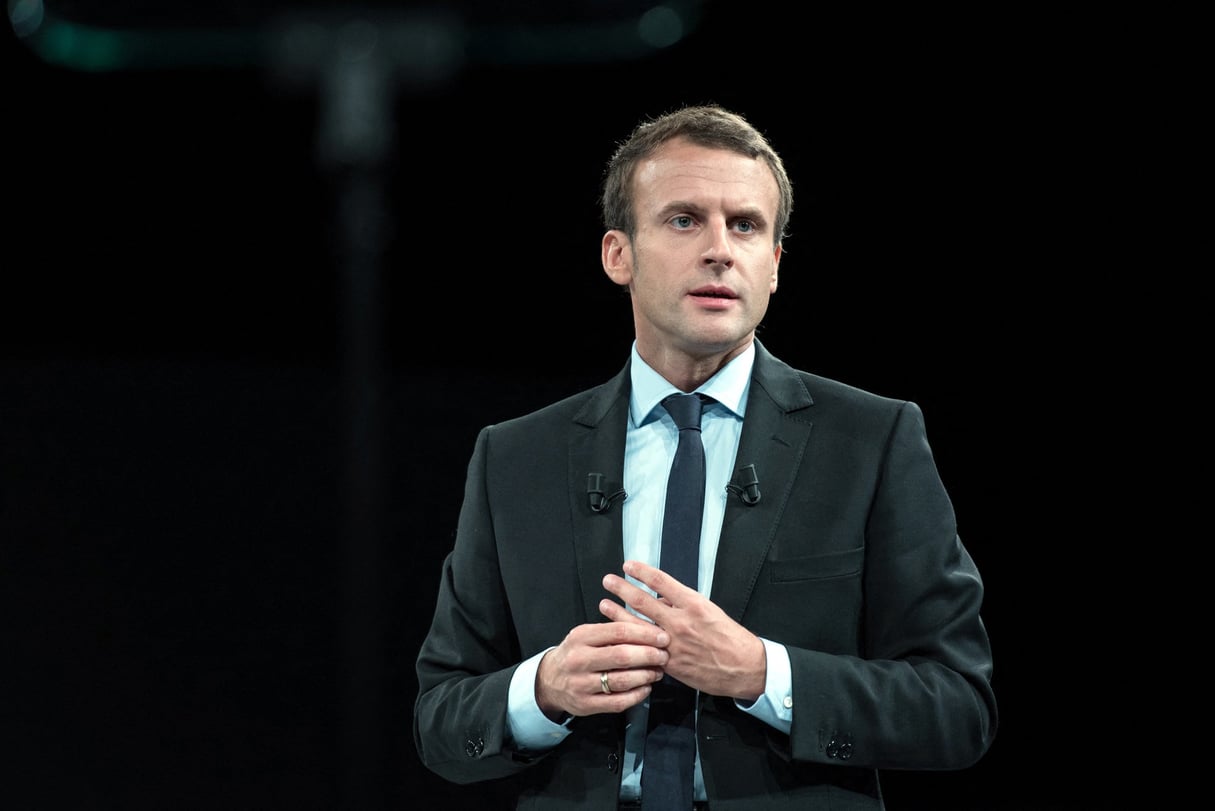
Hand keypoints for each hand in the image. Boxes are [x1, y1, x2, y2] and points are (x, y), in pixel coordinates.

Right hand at [535, 619, 668, 720]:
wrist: (548, 680)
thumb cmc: (575, 653)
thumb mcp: (585, 634)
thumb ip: (612, 630)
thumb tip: (648, 627)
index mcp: (581, 637)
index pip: (618, 632)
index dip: (645, 634)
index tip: (662, 636)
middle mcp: (579, 660)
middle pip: (622, 656)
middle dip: (649, 655)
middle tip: (664, 655)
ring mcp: (581, 684)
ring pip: (622, 680)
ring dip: (646, 676)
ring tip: (657, 671)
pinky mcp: (586, 705)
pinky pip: (618, 701)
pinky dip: (637, 695)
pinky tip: (646, 688)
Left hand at [601, 560, 766, 701]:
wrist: (743, 666)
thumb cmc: (729, 636)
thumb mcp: (709, 610)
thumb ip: (682, 603)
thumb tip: (660, 597)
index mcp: (692, 604)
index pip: (660, 581)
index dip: (641, 572)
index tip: (629, 565)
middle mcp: (680, 622)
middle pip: (643, 601)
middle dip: (622, 589)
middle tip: (608, 580)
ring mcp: (672, 644)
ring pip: (638, 626)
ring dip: (618, 614)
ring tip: (604, 604)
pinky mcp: (669, 663)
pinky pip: (644, 649)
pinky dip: (630, 641)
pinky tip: (617, 636)